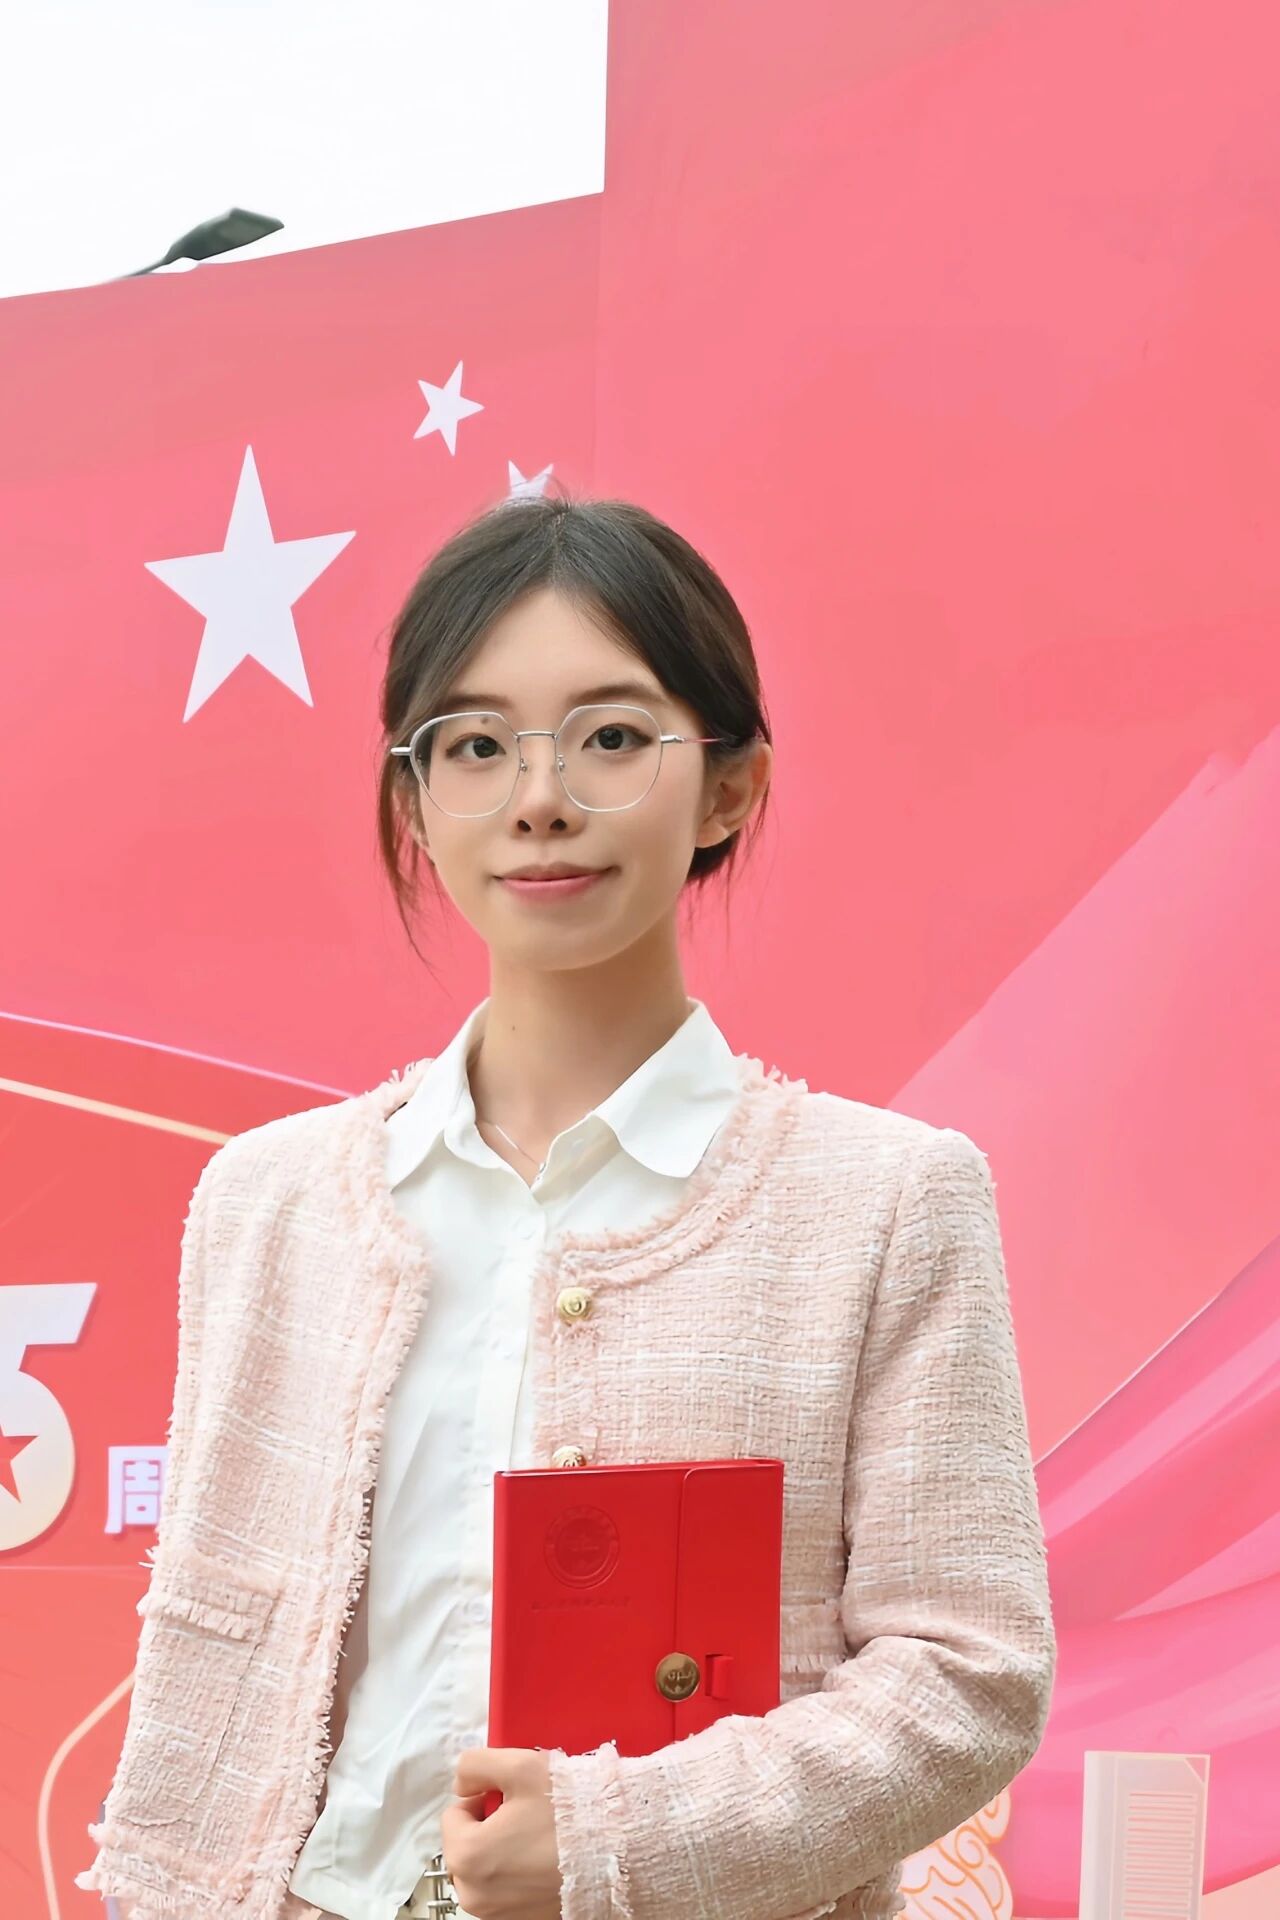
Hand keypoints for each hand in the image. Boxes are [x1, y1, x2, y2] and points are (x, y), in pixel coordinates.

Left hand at [441, 1747, 562, 1919]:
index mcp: (467, 1856)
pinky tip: (546, 1859)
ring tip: (539, 1837)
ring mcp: (498, 1914)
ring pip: (485, 1870)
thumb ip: (476, 1765)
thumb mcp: (520, 1766)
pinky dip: (518, 1875)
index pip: (455, 1815)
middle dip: (488, 1827)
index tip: (510, 1798)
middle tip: (526, 1816)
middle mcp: (476, 1895)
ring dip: (502, 1851)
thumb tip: (462, 1783)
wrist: (618, 1850)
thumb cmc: (570, 1812)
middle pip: (466, 1845)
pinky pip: (506, 1891)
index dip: (483, 1798)